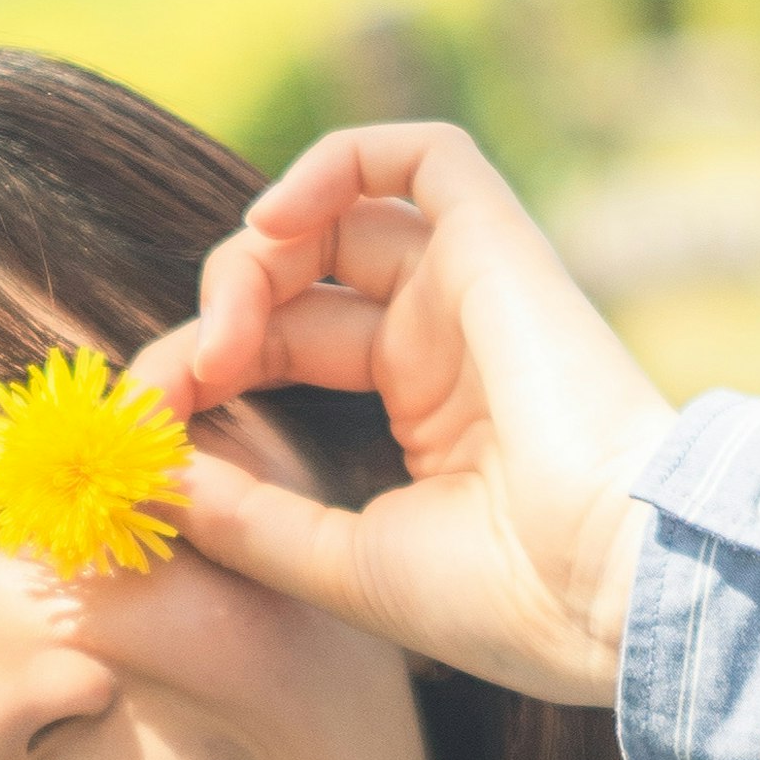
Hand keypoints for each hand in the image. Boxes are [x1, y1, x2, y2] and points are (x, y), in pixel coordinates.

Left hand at [140, 123, 672, 707]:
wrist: (613, 595)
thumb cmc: (507, 604)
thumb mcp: (342, 565)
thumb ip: (245, 519)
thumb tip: (151, 471)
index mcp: (427, 408)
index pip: (286, 347)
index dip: (203, 368)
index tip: (147, 427)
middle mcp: (450, 338)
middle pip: (301, 278)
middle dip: (218, 314)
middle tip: (182, 384)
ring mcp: (476, 290)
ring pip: (342, 212)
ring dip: (255, 252)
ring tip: (227, 328)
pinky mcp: (501, 248)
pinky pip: (419, 155)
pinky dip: (332, 163)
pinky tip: (270, 225)